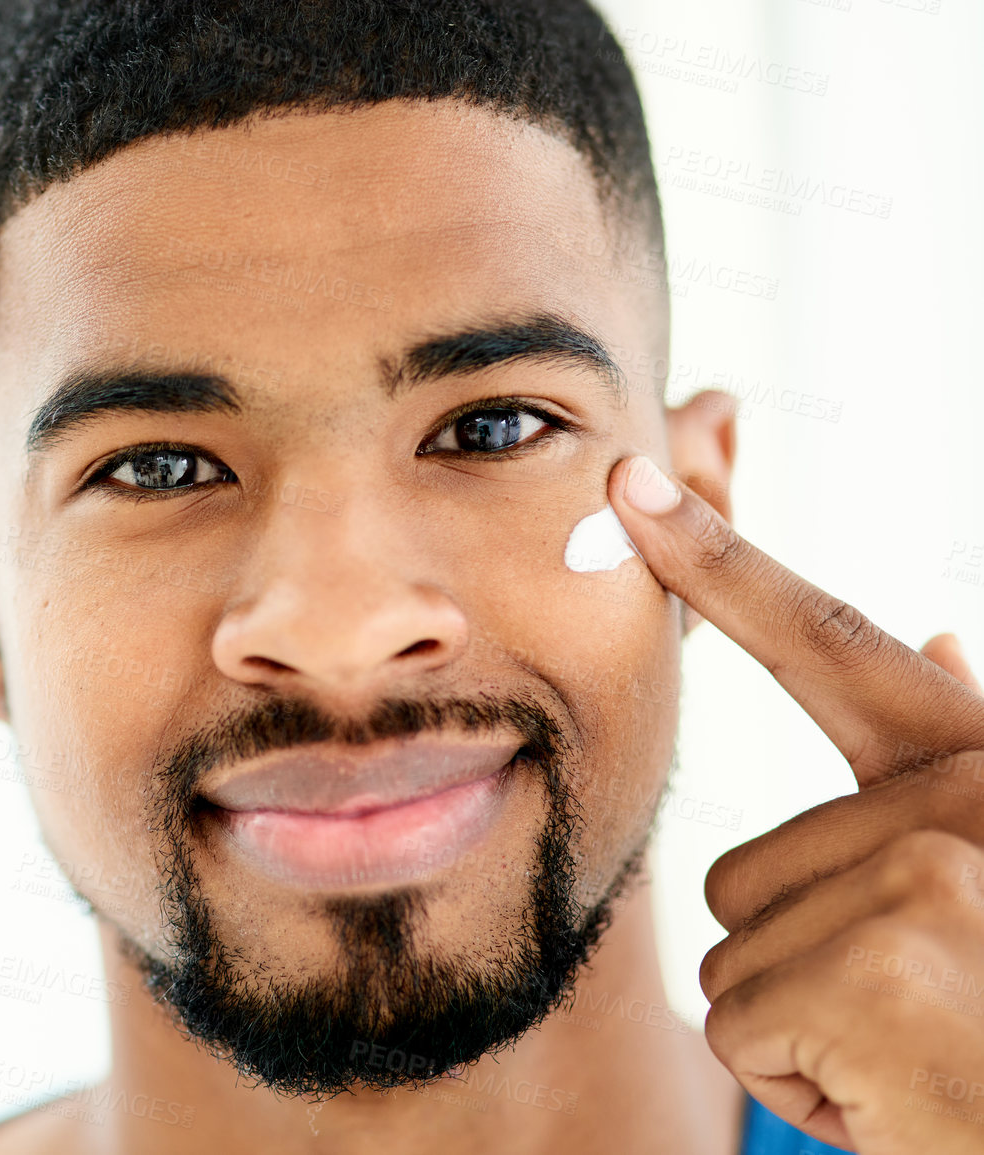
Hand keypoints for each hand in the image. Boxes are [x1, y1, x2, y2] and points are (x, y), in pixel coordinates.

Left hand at [609, 453, 983, 1153]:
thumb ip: (958, 758)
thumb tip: (944, 630)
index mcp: (979, 767)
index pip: (828, 641)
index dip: (719, 561)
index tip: (631, 483)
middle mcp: (962, 799)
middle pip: (744, 869)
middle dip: (804, 962)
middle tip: (929, 1009)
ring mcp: (922, 874)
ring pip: (734, 953)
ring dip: (810, 1029)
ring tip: (926, 1048)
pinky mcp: (876, 962)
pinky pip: (743, 1029)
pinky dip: (808, 1089)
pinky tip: (908, 1098)